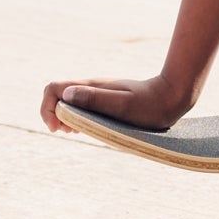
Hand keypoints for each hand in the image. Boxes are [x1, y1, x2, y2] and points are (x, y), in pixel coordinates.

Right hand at [40, 74, 191, 132]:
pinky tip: (84, 128)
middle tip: (68, 132)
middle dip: (52, 114)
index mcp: (91, 86)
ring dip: (62, 117)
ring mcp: (97, 93)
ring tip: (74, 132)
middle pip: (56, 95)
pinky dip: (74, 118)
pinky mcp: (104, 101)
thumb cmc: (148, 104)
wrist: (170, 97)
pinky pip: (79, 107)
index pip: (53, 88)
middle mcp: (91, 87)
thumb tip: (67, 95)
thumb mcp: (122, 105)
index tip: (58, 129)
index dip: (47, 109)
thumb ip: (95, 99)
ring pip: (66, 101)